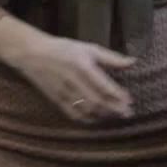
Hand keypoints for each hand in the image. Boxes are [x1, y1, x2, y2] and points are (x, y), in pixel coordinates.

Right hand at [0, 31, 135, 123]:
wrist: (32, 54)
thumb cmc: (63, 48)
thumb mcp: (87, 48)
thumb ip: (111, 57)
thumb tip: (133, 62)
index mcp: (82, 65)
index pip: (104, 85)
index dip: (118, 95)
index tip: (130, 100)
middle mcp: (73, 79)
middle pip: (97, 100)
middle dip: (114, 108)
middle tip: (127, 113)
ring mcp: (63, 91)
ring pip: (86, 108)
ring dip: (103, 114)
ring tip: (115, 115)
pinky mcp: (56, 99)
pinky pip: (73, 113)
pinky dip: (87, 118)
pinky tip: (96, 118)